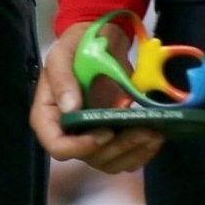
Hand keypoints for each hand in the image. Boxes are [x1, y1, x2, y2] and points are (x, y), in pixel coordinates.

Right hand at [29, 23, 164, 173]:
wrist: (101, 42)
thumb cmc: (77, 46)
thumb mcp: (63, 54)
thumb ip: (62, 79)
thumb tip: (70, 109)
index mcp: (48, 115)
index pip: (57, 146)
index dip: (79, 147)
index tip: (105, 132)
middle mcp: (68, 132)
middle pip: (89, 158)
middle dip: (117, 148)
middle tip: (142, 130)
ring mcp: (91, 137)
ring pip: (110, 162)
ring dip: (133, 152)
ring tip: (153, 133)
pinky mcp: (113, 138)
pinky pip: (126, 158)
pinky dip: (142, 153)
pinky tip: (155, 137)